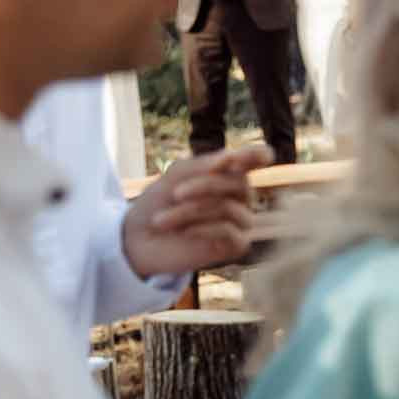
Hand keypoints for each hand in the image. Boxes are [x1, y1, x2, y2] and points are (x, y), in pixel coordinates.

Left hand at [120, 145, 269, 277]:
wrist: (139, 239)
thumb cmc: (158, 204)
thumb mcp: (175, 177)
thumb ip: (202, 165)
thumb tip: (231, 158)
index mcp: (229, 173)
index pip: (259, 157)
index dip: (257, 154)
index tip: (236, 159)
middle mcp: (242, 196)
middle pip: (240, 182)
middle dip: (203, 186)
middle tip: (175, 194)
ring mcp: (242, 220)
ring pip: (229, 208)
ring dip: (190, 211)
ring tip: (161, 220)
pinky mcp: (238, 244)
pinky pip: (229, 230)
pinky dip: (202, 229)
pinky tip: (184, 232)